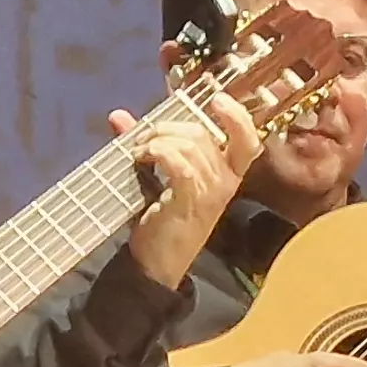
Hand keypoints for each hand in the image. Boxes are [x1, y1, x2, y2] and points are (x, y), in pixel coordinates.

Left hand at [114, 93, 261, 287]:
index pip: (248, 141)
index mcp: (226, 175)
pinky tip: (141, 158)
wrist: (157, 265)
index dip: (237, 117)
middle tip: (142, 139)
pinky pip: (180, 164)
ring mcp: (210, 193)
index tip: (216, 100)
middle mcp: (225, 182)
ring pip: (191, 144)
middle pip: (203, 134)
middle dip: (167, 126)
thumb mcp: (158, 178)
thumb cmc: (162, 221)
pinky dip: (158, 153)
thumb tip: (117, 115)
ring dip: (157, 140)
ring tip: (138, 152)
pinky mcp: (190, 202)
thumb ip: (143, 144)